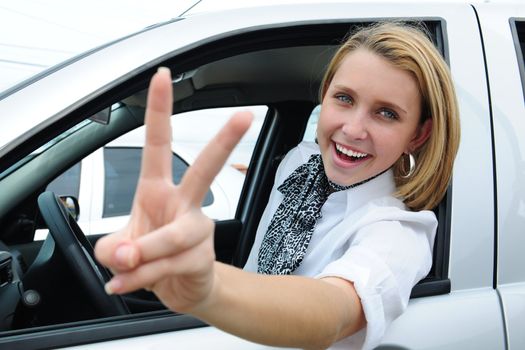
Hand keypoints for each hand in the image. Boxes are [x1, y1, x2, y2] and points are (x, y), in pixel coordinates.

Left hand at [94, 67, 251, 312]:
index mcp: (157, 191)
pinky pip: (168, 266)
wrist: (181, 289)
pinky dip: (141, 279)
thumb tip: (128, 254)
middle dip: (225, 140)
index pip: (158, 144)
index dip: (159, 110)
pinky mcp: (202, 255)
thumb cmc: (150, 257)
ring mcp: (197, 229)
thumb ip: (112, 248)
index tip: (162, 77)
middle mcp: (182, 203)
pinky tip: (127, 284)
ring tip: (126, 267)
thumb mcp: (116, 250)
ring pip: (171, 236)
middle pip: (206, 167)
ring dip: (142, 257)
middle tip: (245, 117)